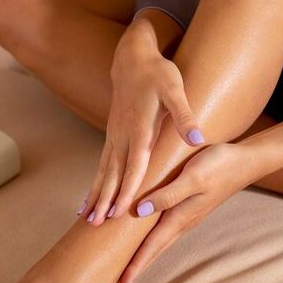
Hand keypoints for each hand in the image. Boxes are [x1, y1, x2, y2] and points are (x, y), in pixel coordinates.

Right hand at [78, 16, 204, 225]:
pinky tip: (89, 196)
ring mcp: (113, 135)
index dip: (128, 189)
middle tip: (95, 225)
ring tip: (84, 217)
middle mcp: (122, 135)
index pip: (134, 166)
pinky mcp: (111, 135)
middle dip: (104, 200)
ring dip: (94, 194)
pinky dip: (95, 182)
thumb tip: (198, 139)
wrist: (132, 58)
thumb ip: (185, 116)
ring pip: (103, 171)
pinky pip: (102, 164)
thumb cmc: (157, 74)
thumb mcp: (175, 90)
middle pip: (112, 174)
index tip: (119, 211)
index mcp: (139, 128)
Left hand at [116, 143, 257, 282]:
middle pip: (154, 251)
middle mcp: (182, 221)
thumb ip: (167, 195)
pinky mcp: (189, 206)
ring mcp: (187, 215)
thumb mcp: (192, 177)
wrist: (246, 160)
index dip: (134, 267)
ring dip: (144, 256)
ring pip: (160, 242)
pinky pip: (165, 229)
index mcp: (180, 217)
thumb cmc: (219, 165)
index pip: (151, 248)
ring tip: (129, 269)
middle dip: (136, 269)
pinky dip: (152, 239)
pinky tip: (147, 238)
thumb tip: (139, 211)